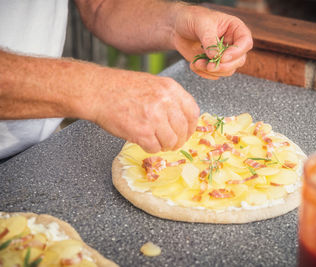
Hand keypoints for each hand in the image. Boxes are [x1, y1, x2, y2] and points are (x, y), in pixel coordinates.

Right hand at [85, 67, 199, 152]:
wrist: (97, 91)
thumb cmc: (121, 88)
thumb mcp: (152, 84)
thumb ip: (169, 99)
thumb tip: (182, 120)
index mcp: (170, 88)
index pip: (193, 112)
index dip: (191, 126)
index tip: (186, 132)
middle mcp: (165, 101)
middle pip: (183, 130)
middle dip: (178, 140)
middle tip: (171, 142)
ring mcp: (154, 117)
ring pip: (171, 141)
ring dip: (164, 145)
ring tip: (155, 141)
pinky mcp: (142, 132)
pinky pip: (155, 148)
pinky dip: (150, 148)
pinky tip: (143, 141)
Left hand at [173, 5, 252, 79]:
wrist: (177, 27)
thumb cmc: (192, 18)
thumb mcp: (201, 24)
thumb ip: (210, 40)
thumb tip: (216, 56)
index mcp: (235, 28)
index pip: (245, 42)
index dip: (236, 52)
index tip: (222, 57)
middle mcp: (232, 43)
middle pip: (239, 60)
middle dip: (224, 66)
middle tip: (209, 66)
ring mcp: (224, 55)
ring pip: (227, 70)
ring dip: (212, 71)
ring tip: (197, 63)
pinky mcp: (214, 63)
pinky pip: (215, 75)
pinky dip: (204, 73)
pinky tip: (194, 65)